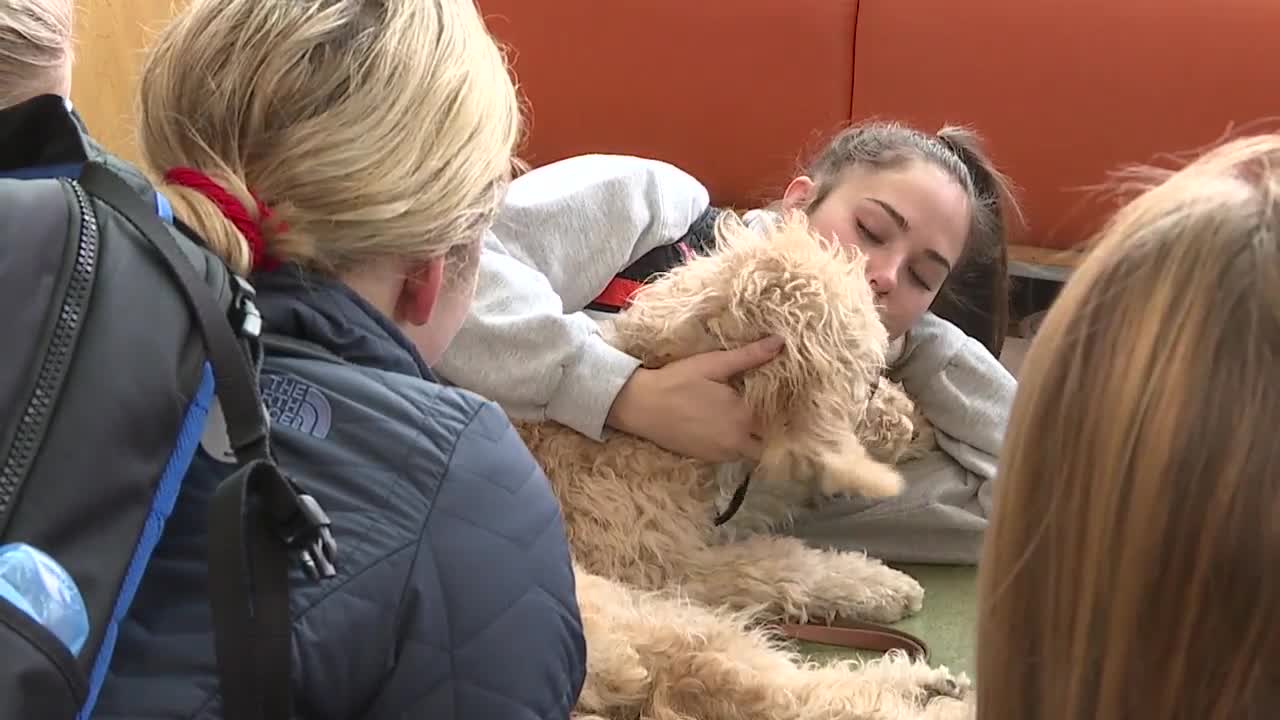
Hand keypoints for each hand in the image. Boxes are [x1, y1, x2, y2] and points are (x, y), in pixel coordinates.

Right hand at [605, 336, 784, 461]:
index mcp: (743, 416)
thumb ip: (750, 356)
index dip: (779, 409)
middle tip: (762, 410)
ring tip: (743, 419)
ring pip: (750, 451)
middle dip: (768, 428)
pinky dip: (733, 445)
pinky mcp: (706, 458)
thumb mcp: (713, 364)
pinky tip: (723, 428)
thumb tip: (780, 342)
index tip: (779, 399)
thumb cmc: (677, 381)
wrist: (640, 405)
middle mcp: (736, 441)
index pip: (777, 419)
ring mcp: (720, 453)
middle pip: (766, 440)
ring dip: (751, 439)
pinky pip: (731, 456)